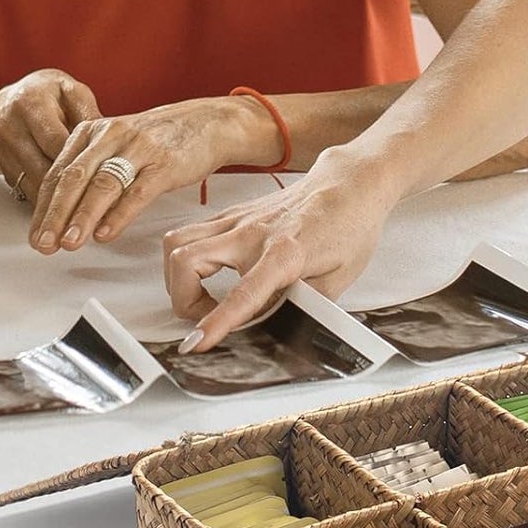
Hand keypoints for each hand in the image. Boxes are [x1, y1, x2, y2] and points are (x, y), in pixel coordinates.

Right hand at [0, 69, 99, 199]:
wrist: (8, 101)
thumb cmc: (48, 96)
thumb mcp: (72, 93)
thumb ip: (89, 114)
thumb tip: (110, 141)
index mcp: (32, 104)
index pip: (56, 141)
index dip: (79, 162)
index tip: (102, 177)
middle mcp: (11, 126)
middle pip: (43, 167)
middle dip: (70, 187)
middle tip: (95, 201)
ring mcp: (2, 148)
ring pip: (33, 183)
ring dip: (57, 200)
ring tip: (82, 209)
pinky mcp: (1, 165)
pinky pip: (24, 189)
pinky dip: (45, 200)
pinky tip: (64, 206)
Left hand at [28, 95, 279, 252]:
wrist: (209, 122)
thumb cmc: (162, 139)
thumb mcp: (118, 146)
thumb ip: (93, 172)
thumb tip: (67, 214)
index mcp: (92, 132)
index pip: (58, 172)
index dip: (43, 206)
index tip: (35, 233)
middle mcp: (111, 136)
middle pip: (74, 178)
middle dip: (54, 215)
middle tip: (43, 243)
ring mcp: (138, 149)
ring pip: (102, 185)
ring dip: (82, 217)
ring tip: (69, 243)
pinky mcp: (165, 164)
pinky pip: (137, 192)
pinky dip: (118, 215)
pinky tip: (106, 233)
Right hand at [161, 151, 390, 347]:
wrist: (350, 183)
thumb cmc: (350, 227)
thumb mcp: (339, 279)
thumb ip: (306, 307)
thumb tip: (280, 331)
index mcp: (285, 252)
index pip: (243, 293)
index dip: (216, 322)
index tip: (196, 344)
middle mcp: (253, 233)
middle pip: (185, 260)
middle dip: (183, 300)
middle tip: (206, 319)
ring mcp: (238, 219)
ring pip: (177, 242)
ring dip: (177, 278)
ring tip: (201, 298)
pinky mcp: (233, 214)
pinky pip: (191, 234)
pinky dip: (187, 259)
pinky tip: (210, 276)